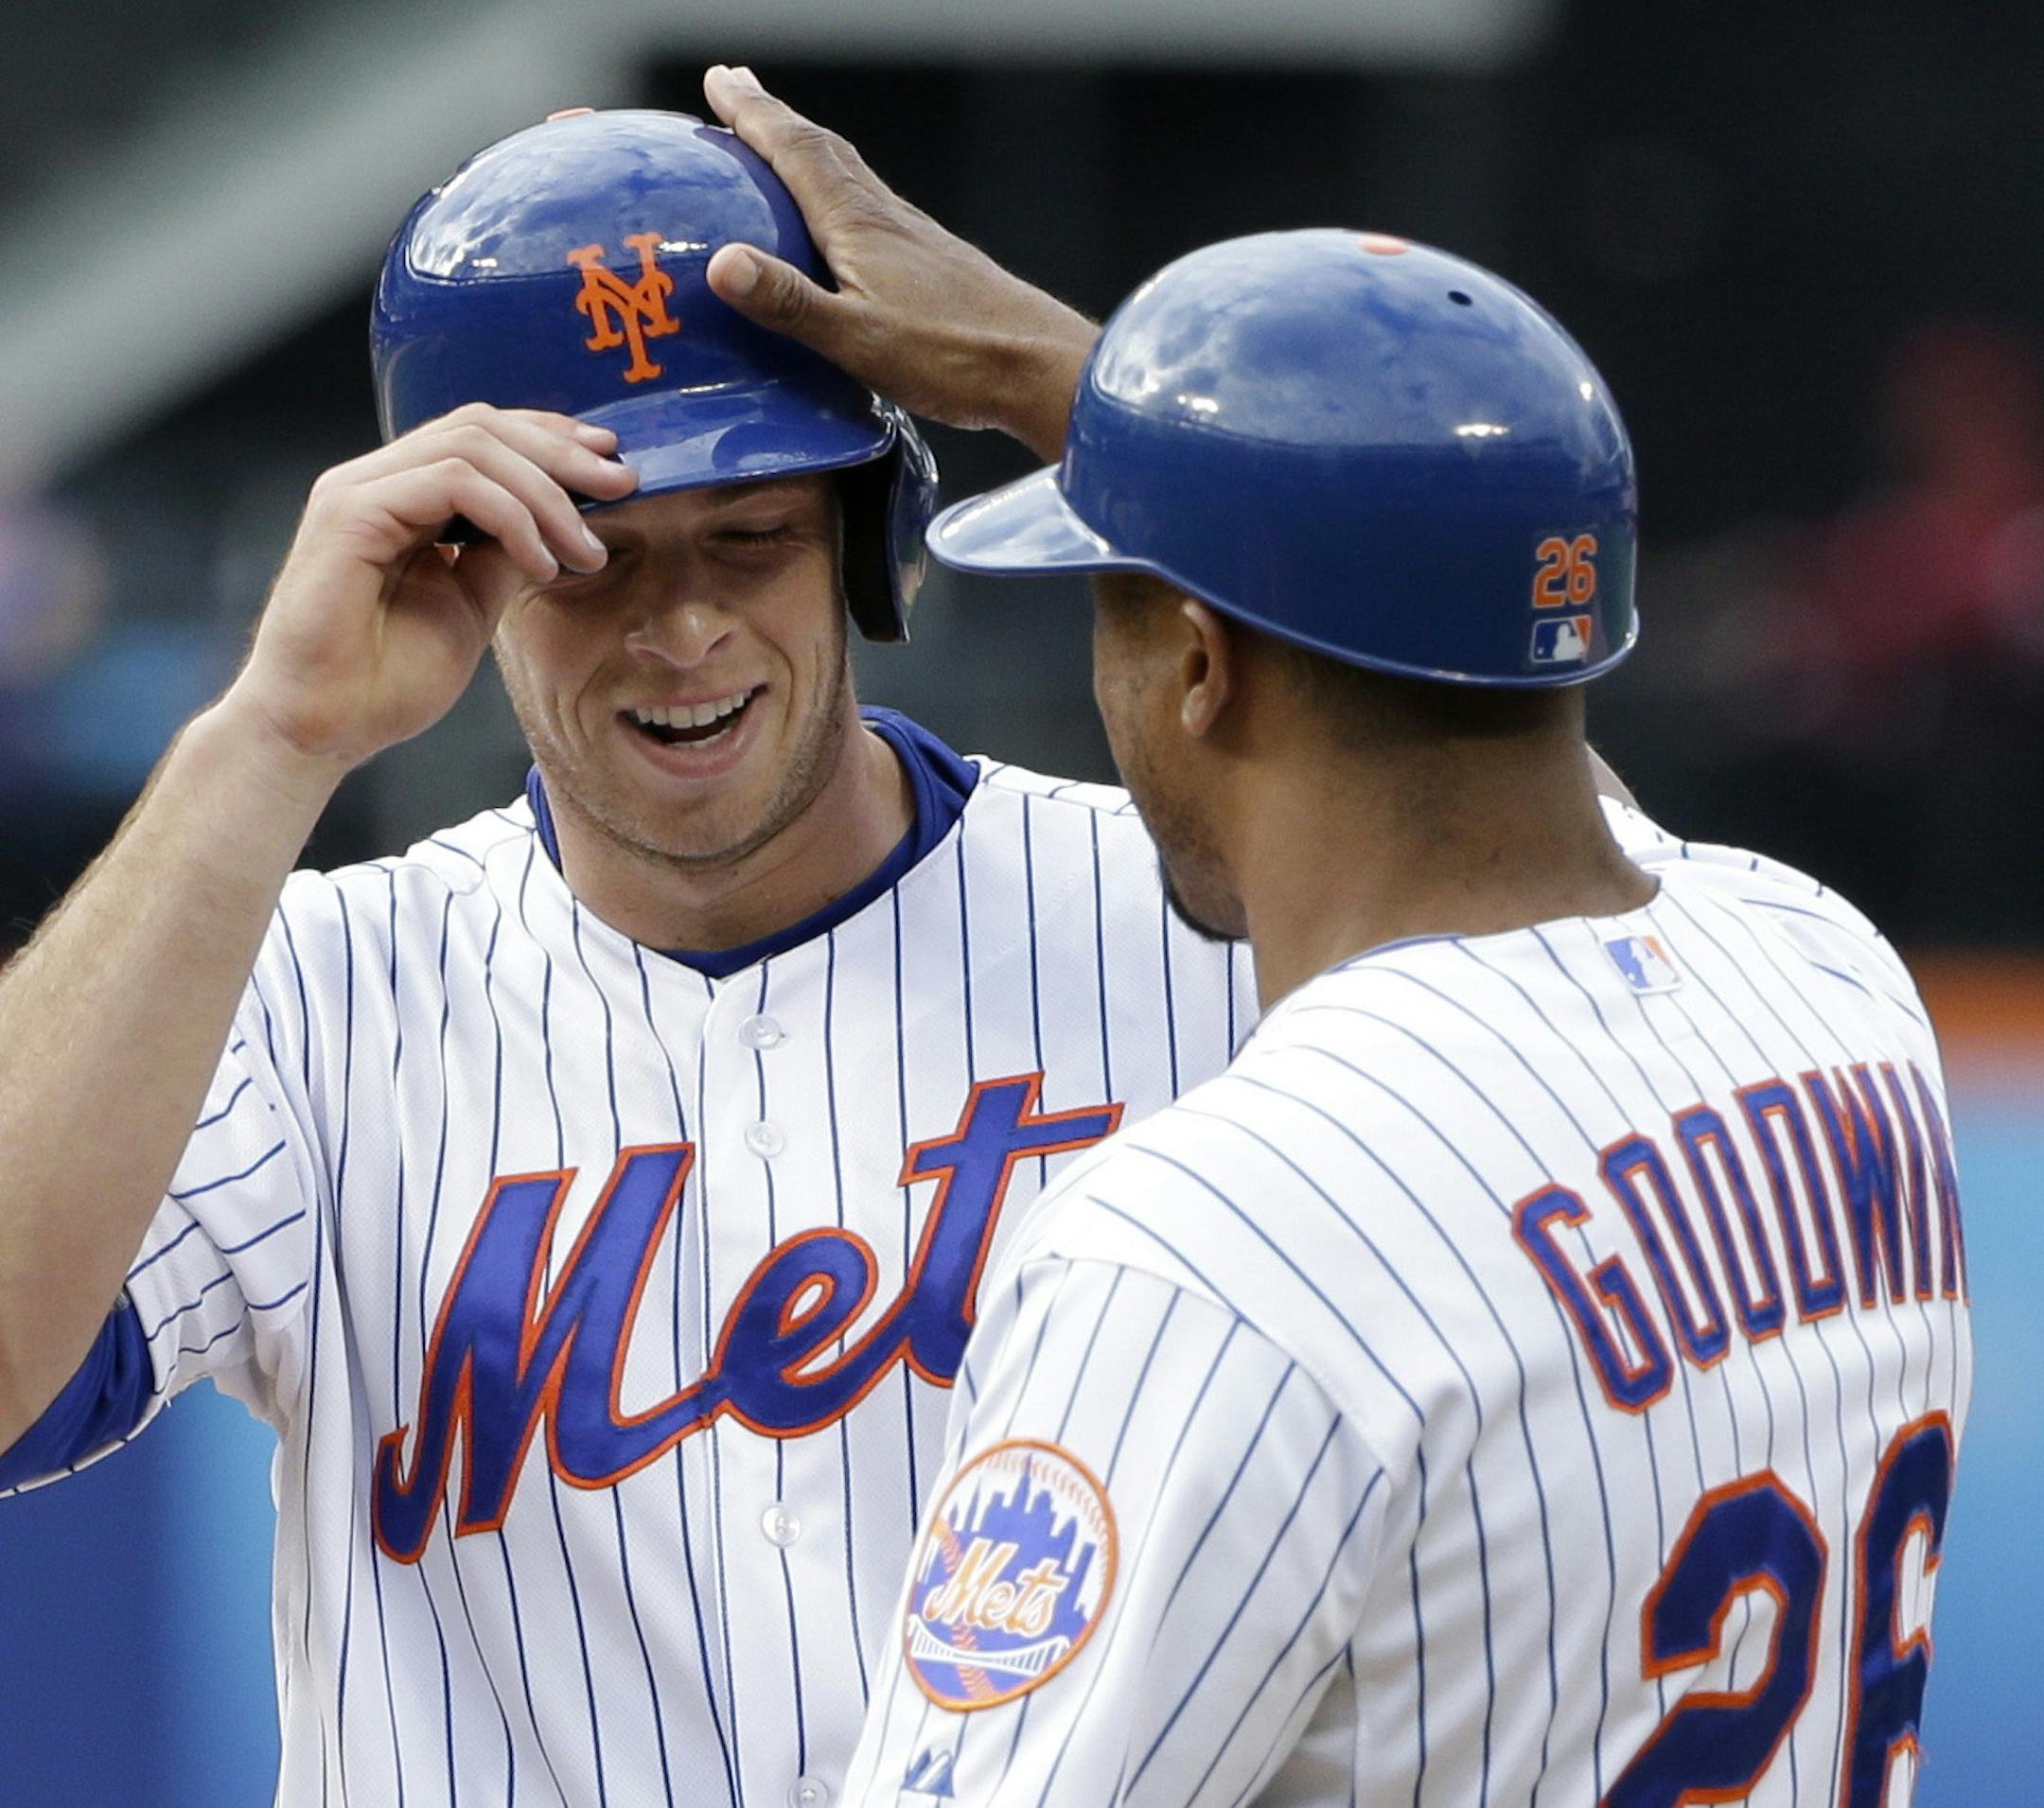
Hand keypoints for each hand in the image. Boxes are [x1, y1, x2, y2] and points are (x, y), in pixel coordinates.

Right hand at [226, 405, 637, 773]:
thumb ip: (506, 555)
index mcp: (403, 495)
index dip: (551, 439)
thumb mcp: (473, 606)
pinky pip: (451, 483)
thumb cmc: (384, 681)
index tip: (612, 463)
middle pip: (483, 427)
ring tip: (583, 550)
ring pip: (472, 446)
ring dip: (546, 494)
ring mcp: (360, 490)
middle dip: (563, 454)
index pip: (483, 435)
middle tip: (622, 484)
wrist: (322, 729)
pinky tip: (541, 563)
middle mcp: (378, 479)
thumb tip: (560, 522)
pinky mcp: (350, 512)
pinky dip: (510, 517)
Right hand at [701, 64, 1098, 463]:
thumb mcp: (859, 339)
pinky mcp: (933, 265)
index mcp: (859, 226)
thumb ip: (791, 303)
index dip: (754, 115)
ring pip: (849, 176)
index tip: (720, 82)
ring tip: (780, 141)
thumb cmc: (956, 357)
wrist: (1042, 368)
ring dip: (807, 150)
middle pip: (823, 150)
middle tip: (737, 89)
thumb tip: (722, 263)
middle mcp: (887, 218)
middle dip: (775, 117)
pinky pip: (872, 208)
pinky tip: (843, 218)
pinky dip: (840, 192)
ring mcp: (914, 239)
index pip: (797, 152)